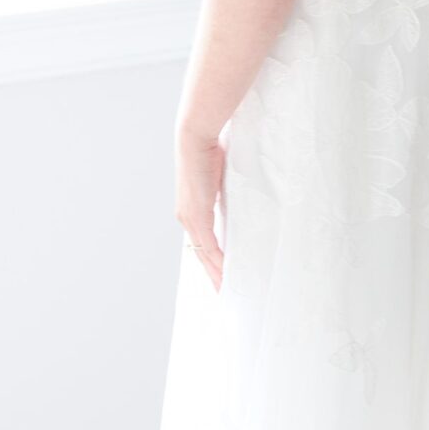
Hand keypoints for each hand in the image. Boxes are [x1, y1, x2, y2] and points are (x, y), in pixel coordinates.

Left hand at [176, 127, 225, 288]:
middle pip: (201, 255)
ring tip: (226, 290)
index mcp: (192, 210)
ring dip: (216, 273)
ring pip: (203, 255)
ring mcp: (190, 218)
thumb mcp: (221, 177)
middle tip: (224, 292)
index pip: (202, 243)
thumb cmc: (210, 149)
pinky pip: (209, 246)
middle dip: (213, 275)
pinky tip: (227, 274)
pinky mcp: (196, 215)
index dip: (212, 261)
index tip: (222, 275)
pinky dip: (218, 262)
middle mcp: (187, 218)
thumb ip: (226, 192)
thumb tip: (241, 199)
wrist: (195, 137)